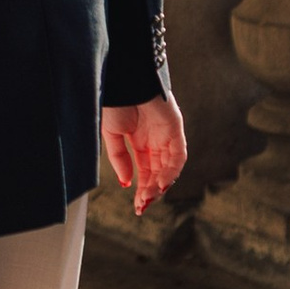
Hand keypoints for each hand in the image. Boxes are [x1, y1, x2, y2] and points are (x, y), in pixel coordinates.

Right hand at [101, 95, 186, 218]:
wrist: (126, 82)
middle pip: (157, 173)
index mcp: (139, 142)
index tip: (137, 205)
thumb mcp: (111, 135)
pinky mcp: (175, 129)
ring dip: (160, 184)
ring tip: (149, 197)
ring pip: (168, 167)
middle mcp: (155, 141)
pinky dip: (171, 171)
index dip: (142, 188)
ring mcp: (166, 136)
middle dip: (150, 191)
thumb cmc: (116, 101)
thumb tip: (127, 181)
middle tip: (142, 206)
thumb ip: (120, 159)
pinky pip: (178, 155)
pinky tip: (161, 182)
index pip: (144, 171)